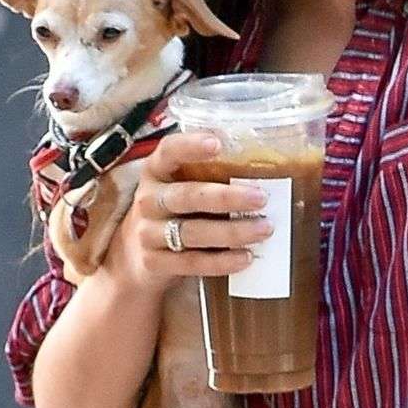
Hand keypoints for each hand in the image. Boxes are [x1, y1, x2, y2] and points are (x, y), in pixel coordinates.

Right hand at [110, 130, 274, 292]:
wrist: (137, 258)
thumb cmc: (175, 213)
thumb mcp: (184, 187)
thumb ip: (213, 176)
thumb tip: (271, 165)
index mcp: (156, 172)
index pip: (168, 152)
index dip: (190, 146)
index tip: (217, 143)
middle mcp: (148, 200)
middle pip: (186, 196)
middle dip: (226, 197)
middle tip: (261, 198)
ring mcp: (148, 233)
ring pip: (191, 232)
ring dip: (231, 231)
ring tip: (263, 229)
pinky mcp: (155, 263)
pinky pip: (191, 262)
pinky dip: (220, 261)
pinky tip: (245, 257)